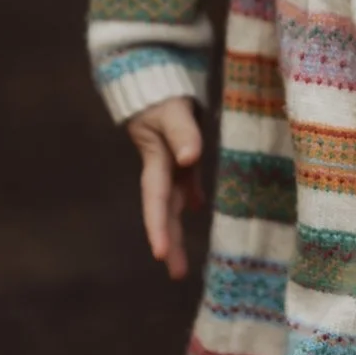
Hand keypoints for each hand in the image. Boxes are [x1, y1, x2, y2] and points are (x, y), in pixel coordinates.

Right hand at [126, 96, 203, 278]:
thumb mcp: (172, 110)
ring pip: (174, 204)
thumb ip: (182, 132)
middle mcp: (163, 169)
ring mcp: (172, 164)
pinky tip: (200, 209)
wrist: (156, 79)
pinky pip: (187, 183)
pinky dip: (193, 196)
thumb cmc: (162, 94)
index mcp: (157, 163)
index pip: (157, 202)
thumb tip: (189, 158)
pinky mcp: (182, 154)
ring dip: (178, 231)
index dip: (158, 228)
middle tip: (177, 275)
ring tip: (182, 264)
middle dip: (169, 243)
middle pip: (164, 212)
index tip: (161, 255)